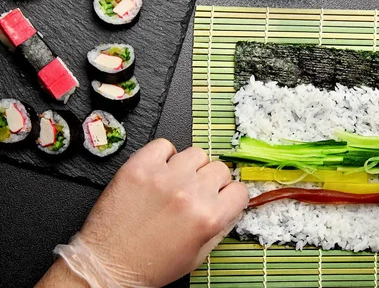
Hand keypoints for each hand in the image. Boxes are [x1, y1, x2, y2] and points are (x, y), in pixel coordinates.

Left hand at [76, 139, 248, 286]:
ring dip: (189, 167)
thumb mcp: (198, 255)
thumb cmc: (150, 265)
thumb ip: (220, 226)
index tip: (221, 198)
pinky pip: (164, 145)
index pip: (239, 190)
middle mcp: (189, 194)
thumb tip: (229, 203)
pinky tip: (158, 172)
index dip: (230, 196)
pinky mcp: (139, 167)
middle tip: (194, 194)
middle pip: (220, 168)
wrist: (108, 266)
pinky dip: (164, 155)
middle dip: (210, 182)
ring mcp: (164, 177)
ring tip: (174, 183)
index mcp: (209, 217)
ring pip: (196, 153)